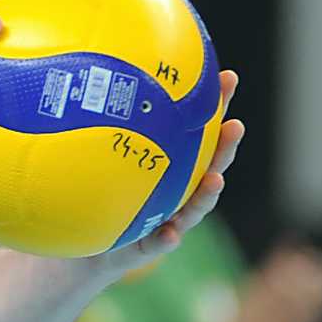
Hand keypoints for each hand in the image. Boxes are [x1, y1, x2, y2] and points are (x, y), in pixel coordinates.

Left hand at [106, 70, 243, 274]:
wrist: (85, 250)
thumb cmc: (98, 196)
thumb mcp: (98, 159)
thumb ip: (102, 127)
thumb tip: (88, 71)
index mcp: (172, 167)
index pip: (199, 133)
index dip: (216, 107)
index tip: (227, 78)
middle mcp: (178, 193)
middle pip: (210, 167)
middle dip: (225, 147)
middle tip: (236, 126)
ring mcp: (168, 221)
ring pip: (194, 208)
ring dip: (207, 194)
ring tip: (215, 180)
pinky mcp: (149, 249)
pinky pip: (158, 245)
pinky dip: (166, 239)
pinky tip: (169, 233)